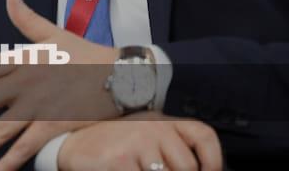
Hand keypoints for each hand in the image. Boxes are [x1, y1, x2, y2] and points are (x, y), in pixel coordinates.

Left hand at [0, 0, 121, 169]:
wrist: (121, 73)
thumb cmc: (87, 53)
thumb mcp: (54, 33)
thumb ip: (26, 18)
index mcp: (23, 58)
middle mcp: (26, 82)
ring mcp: (39, 105)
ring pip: (0, 127)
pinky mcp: (55, 124)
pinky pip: (27, 146)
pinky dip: (10, 161)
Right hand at [59, 111, 222, 170]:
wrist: (75, 144)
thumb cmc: (116, 145)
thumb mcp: (146, 137)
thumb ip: (171, 150)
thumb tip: (198, 170)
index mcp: (164, 121)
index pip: (203, 136)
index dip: (214, 161)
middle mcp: (154, 128)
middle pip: (187, 166)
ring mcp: (136, 144)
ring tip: (138, 170)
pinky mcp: (120, 160)